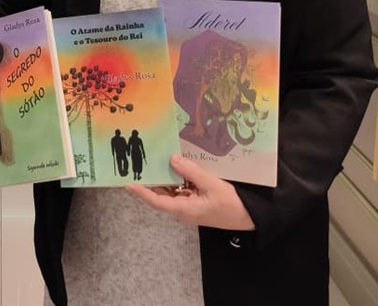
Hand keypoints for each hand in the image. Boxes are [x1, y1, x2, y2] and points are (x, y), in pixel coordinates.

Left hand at [126, 154, 253, 230]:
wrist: (249, 217)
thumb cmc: (231, 204)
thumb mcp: (212, 185)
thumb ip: (192, 171)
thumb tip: (172, 159)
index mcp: (184, 209)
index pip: (156, 201)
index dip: (142, 191)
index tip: (128, 183)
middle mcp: (182, 209)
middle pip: (161, 195)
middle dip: (149, 181)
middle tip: (137, 164)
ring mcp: (189, 206)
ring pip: (170, 191)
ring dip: (163, 178)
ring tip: (152, 161)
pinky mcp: (195, 201)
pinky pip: (181, 190)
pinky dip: (176, 179)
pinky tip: (175, 165)